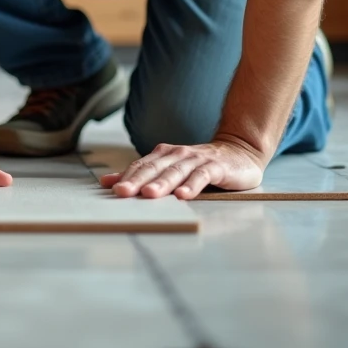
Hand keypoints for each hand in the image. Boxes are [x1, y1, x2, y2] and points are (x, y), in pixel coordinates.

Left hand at [99, 139, 264, 199]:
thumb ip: (141, 175)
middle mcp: (177, 154)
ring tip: (149, 195)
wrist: (239, 151)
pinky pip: (202, 176)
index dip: (127, 176)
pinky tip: (183, 196)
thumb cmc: (200, 165)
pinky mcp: (216, 167)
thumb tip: (108, 182)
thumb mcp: (170, 169)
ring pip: (175, 171)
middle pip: (154, 168)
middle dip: (137, 180)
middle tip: (122, 192)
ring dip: (162, 183)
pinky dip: (192, 185)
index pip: (142, 166)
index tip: (113, 190)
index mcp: (163, 155)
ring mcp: (196, 159)